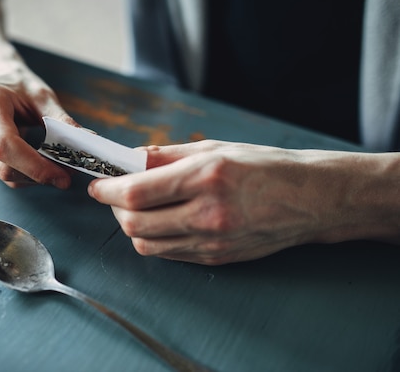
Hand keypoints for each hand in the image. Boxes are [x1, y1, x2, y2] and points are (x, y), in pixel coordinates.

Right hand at [0, 64, 76, 187]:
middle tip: (67, 175)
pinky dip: (24, 173)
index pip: (5, 145)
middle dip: (38, 175)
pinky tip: (38, 163)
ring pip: (2, 174)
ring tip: (56, 167)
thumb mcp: (41, 94)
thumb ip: (60, 119)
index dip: (34, 166)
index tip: (62, 176)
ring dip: (33, 177)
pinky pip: (0, 172)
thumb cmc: (17, 83)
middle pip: (3, 166)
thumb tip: (85, 141)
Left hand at [88, 140, 398, 264]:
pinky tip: (160, 221)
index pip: (137, 192)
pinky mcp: (216, 258)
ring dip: (132, 226)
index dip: (108, 190)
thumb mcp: (214, 148)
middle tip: (116, 194)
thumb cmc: (263, 166)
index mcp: (206, 177)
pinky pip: (169, 254)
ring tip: (138, 208)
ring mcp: (212, 241)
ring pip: (147, 245)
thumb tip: (128, 159)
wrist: (309, 199)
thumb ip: (165, 155)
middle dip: (115, 208)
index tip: (98, 185)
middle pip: (135, 223)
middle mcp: (207, 213)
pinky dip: (154, 239)